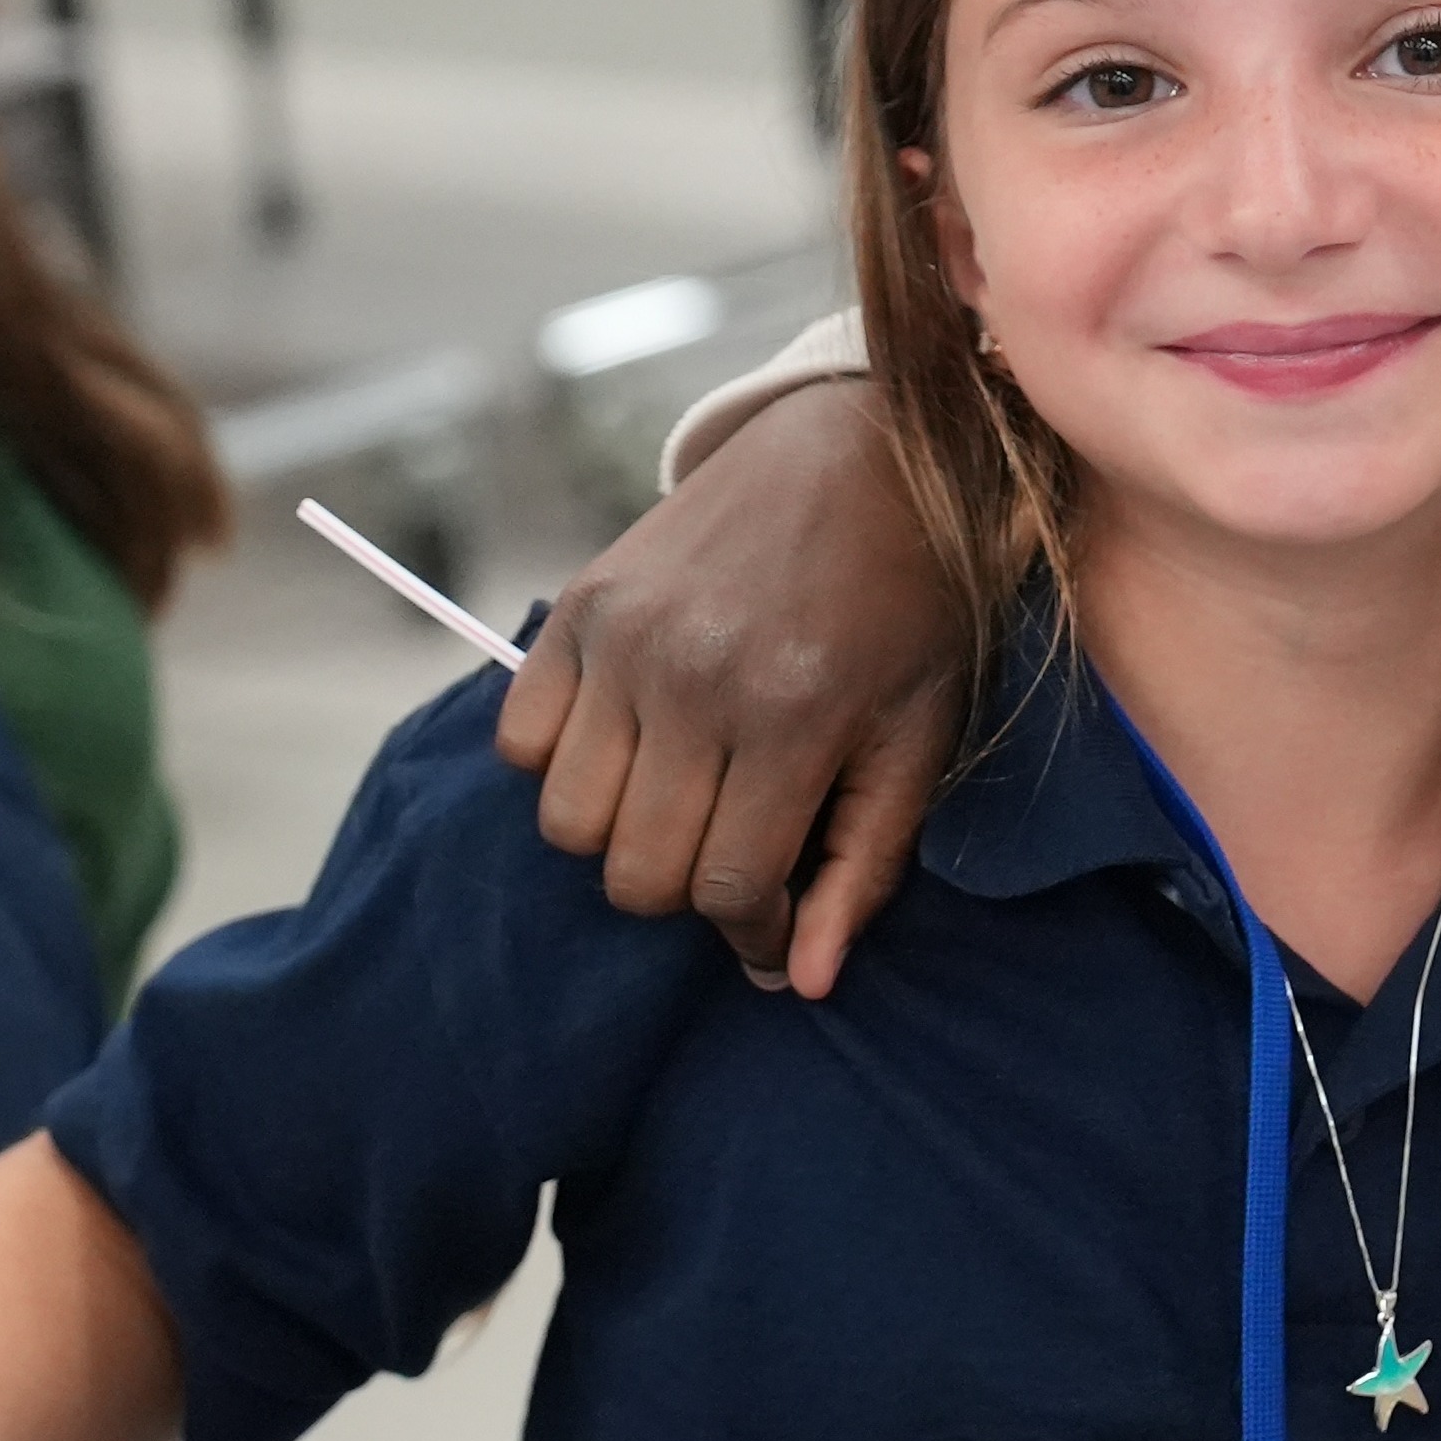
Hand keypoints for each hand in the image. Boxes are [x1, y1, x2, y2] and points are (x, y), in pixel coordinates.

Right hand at [493, 376, 969, 990]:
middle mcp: (694, 679)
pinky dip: (561, 762)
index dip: (750, 935)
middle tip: (729, 850)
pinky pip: (521, 740)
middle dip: (684, 891)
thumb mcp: (920, 738)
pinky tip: (630, 741)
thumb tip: (798, 982)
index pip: (726, 891)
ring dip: (620, 833)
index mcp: (793, 717)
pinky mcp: (581, 604)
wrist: (865, 457)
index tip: (772, 923)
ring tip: (680, 798)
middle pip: (636, 872)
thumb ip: (864, 866)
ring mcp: (625, 639)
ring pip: (567, 822)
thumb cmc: (911, 611)